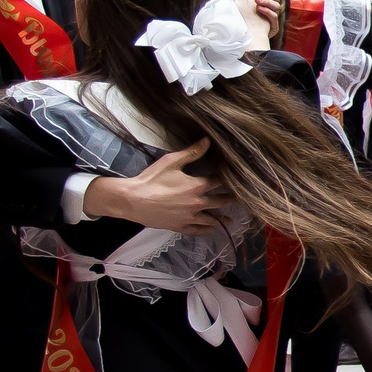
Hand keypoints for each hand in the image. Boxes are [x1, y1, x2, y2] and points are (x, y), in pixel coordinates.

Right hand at [82, 138, 232, 233]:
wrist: (132, 200)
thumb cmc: (151, 179)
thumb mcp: (171, 162)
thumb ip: (191, 153)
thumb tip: (208, 141)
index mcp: (197, 186)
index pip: (218, 182)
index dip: (227, 179)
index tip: (237, 179)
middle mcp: (198, 203)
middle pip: (219, 201)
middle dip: (229, 199)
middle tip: (239, 200)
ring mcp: (190, 217)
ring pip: (211, 219)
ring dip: (222, 219)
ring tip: (231, 220)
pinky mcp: (180, 226)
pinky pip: (197, 230)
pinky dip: (206, 230)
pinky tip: (211, 229)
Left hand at [223, 0, 283, 35]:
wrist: (236, 37)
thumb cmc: (233, 18)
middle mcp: (265, 6)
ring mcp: (269, 16)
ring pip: (277, 4)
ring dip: (267, 1)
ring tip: (257, 2)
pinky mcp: (271, 26)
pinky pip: (274, 16)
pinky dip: (267, 12)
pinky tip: (259, 10)